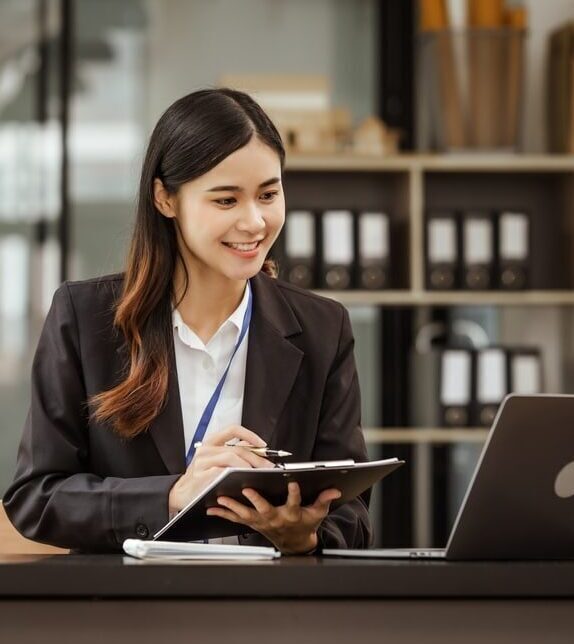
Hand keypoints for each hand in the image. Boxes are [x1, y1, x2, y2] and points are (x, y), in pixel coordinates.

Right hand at [168, 425, 273, 513]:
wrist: (180, 493)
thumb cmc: (201, 477)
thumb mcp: (214, 460)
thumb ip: (231, 452)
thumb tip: (255, 449)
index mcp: (211, 442)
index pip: (232, 429)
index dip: (249, 435)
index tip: (263, 444)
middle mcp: (205, 449)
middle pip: (236, 448)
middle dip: (256, 457)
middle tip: (268, 466)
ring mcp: (202, 462)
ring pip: (231, 457)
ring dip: (247, 465)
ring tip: (257, 473)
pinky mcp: (201, 476)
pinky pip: (221, 472)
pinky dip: (234, 474)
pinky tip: (242, 480)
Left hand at [206, 481, 340, 554]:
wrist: (294, 544)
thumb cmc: (304, 523)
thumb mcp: (317, 513)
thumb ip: (324, 500)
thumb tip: (334, 490)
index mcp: (292, 514)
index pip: (294, 502)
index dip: (294, 493)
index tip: (292, 482)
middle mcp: (275, 518)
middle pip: (265, 509)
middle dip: (256, 500)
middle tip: (247, 489)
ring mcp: (262, 522)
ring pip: (246, 515)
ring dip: (233, 507)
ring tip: (221, 498)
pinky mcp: (252, 524)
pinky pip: (236, 519)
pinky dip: (223, 514)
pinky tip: (211, 509)